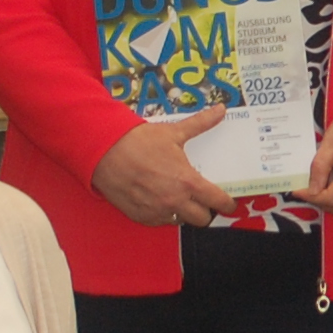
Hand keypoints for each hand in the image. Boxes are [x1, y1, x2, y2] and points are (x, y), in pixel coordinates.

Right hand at [90, 108, 229, 226]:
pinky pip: (160, 222)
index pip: (217, 202)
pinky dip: (163, 214)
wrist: (104, 152)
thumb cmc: (139, 141)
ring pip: (181, 221)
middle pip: (202, 219)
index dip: (226, 204)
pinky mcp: (140, 217)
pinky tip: (159, 199)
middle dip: (205, 211)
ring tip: (179, 198)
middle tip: (202, 200)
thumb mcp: (173, 132)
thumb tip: (221, 110)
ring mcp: (157, 212)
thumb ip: (201, 123)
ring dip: (184, 213)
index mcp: (187, 182)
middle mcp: (174, 201)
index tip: (228, 203)